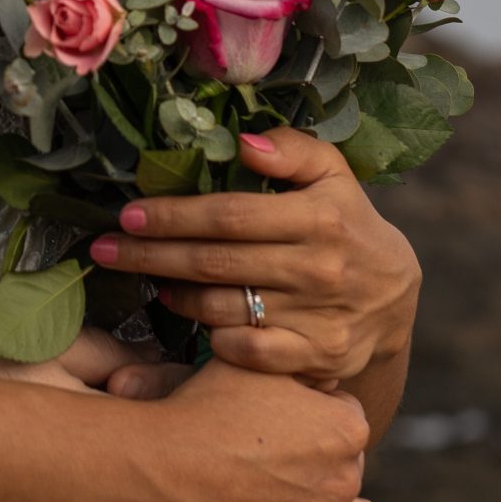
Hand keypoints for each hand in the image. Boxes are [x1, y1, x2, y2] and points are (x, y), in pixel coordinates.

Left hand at [90, 125, 420, 383]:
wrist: (396, 296)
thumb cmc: (347, 222)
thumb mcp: (333, 174)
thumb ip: (293, 150)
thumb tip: (244, 143)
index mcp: (321, 217)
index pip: (230, 216)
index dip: (174, 216)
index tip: (128, 216)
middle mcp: (320, 269)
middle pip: (216, 264)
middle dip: (151, 256)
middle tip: (104, 252)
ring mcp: (320, 318)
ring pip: (224, 309)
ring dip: (176, 296)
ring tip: (150, 281)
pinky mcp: (318, 358)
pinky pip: (249, 353)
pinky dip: (216, 339)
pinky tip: (197, 321)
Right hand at [147, 361, 381, 501]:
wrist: (160, 470)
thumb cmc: (199, 410)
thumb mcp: (250, 366)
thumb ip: (293, 367)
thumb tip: (315, 376)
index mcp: (344, 422)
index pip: (347, 419)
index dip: (314, 420)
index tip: (283, 429)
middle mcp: (347, 473)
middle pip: (350, 469)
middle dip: (320, 467)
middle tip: (274, 467)